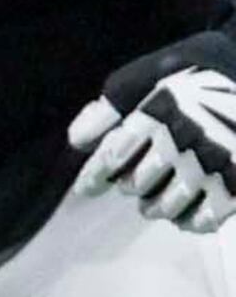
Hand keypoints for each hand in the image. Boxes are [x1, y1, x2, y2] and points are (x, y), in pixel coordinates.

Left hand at [69, 31, 235, 233]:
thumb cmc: (195, 75)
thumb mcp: (149, 75)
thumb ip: (110, 107)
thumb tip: (78, 141)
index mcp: (161, 108)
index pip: (113, 155)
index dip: (94, 175)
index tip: (86, 187)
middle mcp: (188, 135)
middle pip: (138, 183)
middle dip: (129, 186)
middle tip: (130, 185)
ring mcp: (218, 158)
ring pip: (169, 204)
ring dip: (154, 208)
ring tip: (150, 206)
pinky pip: (209, 215)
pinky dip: (191, 220)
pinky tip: (183, 216)